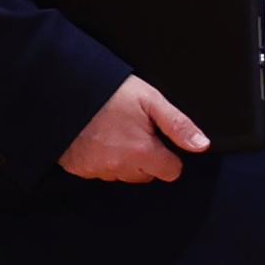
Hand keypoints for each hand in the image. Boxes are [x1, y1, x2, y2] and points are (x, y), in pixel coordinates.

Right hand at [60, 72, 212, 183]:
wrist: (63, 89)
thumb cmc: (109, 92)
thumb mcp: (150, 100)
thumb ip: (178, 125)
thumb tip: (201, 145)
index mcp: (141, 152)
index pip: (171, 172)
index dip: (169, 157)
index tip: (160, 142)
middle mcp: (119, 166)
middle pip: (146, 175)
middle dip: (146, 159)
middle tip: (134, 132)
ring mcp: (96, 169)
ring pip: (122, 175)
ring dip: (123, 161)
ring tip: (114, 134)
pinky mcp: (77, 168)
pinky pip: (98, 172)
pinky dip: (100, 160)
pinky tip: (97, 140)